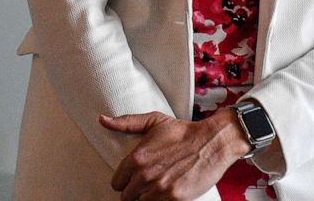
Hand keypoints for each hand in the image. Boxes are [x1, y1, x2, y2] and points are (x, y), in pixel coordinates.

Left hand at [99, 109, 250, 200]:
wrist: (211, 143)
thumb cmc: (182, 131)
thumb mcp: (153, 121)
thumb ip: (126, 123)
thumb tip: (102, 120)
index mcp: (137, 158)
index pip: (116, 182)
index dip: (123, 181)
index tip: (131, 179)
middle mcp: (145, 175)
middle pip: (126, 197)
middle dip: (133, 192)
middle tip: (143, 186)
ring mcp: (159, 189)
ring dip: (145, 198)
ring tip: (154, 190)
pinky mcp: (174, 199)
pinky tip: (165, 194)